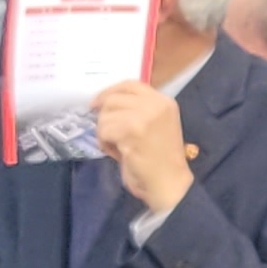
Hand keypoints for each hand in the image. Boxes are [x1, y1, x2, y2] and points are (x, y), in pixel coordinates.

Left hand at [93, 76, 194, 212]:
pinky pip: (104, 131)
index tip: (97, 103)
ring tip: (116, 146)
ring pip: (105, 115)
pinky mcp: (132, 132)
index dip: (109, 91)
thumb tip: (104, 103)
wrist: (169, 183)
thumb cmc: (160, 159)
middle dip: (104, 117)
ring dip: (104, 133)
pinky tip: (116, 153)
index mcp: (163, 101)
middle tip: (109, 134)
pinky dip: (105, 144)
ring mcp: (144, 117)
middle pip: (113, 99)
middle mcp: (155, 105)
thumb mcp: (155, 125)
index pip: (130, 84)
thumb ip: (137, 110)